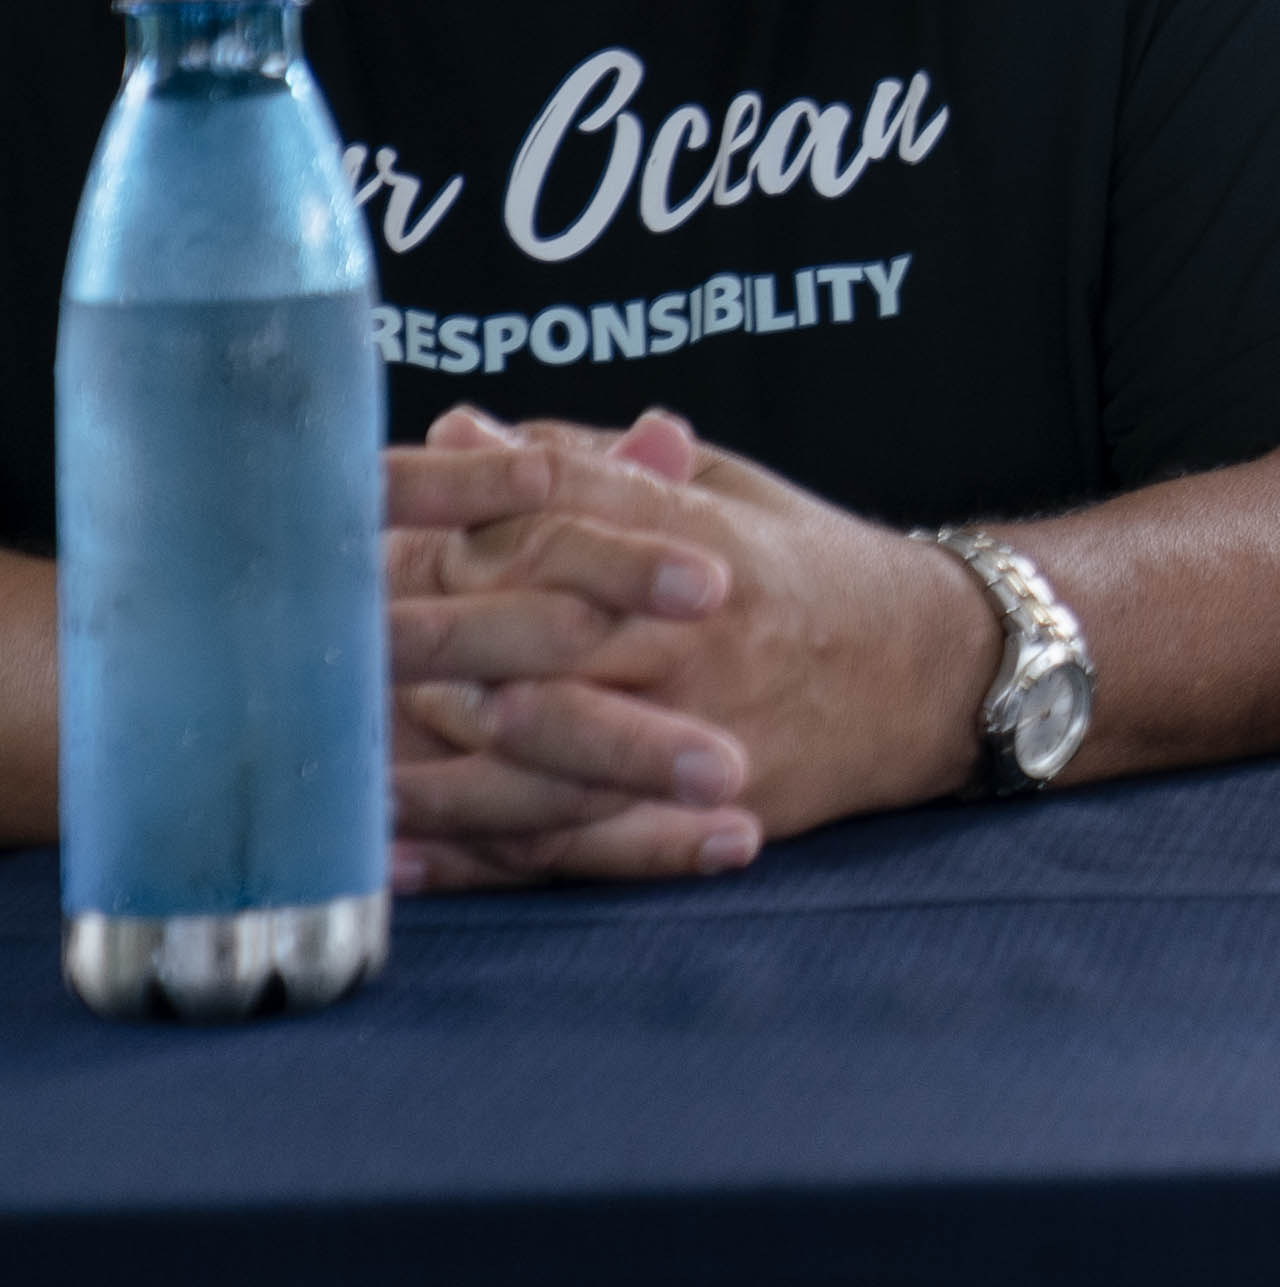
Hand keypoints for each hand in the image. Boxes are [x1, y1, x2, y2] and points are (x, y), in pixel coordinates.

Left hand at [380, 409, 999, 886]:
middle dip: (430, 638)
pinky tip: (404, 857)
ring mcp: (711, 726)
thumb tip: (463, 429)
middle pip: (547, 628)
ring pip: (556, 747)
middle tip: (328, 646)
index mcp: (707, 539)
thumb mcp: (725, 493)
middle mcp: (707, 631)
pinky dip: (487, 855)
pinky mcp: (716, 810)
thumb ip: (597, 469)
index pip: (570, 507)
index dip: (463, 507)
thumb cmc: (812, 572)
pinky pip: (585, 841)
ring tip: (337, 769)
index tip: (365, 508)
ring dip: (440, 763)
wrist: (944, 670)